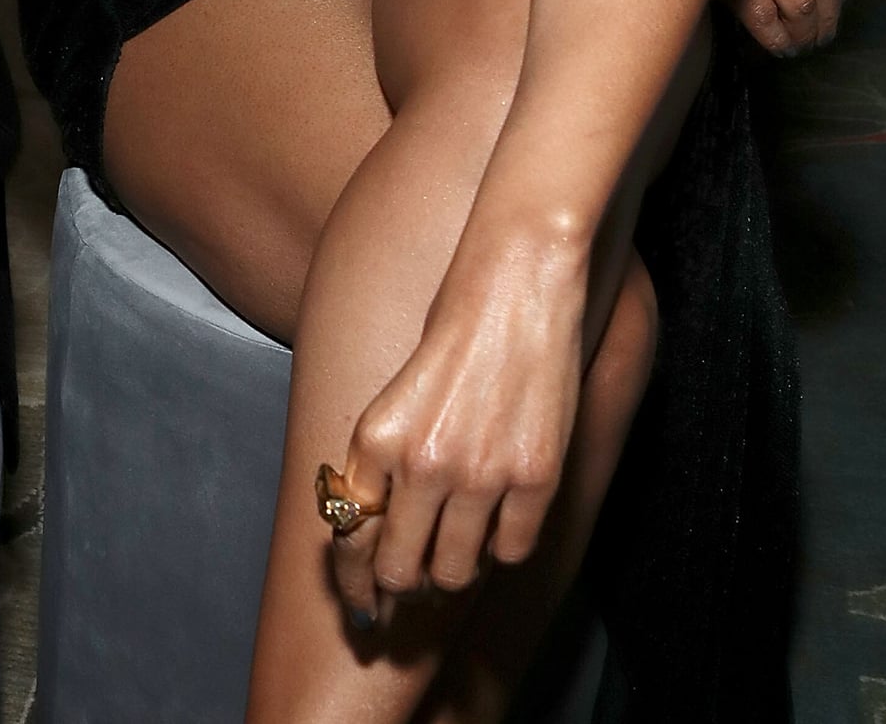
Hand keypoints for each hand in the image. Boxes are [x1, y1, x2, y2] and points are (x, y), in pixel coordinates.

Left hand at [328, 231, 584, 619]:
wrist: (516, 280)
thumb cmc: (456, 323)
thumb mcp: (399, 393)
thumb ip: (390, 458)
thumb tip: (387, 524)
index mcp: (376, 437)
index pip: (350, 538)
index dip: (355, 583)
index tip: (365, 605)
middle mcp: (421, 464)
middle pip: (401, 571)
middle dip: (405, 584)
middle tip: (418, 578)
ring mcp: (481, 475)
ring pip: (456, 573)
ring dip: (456, 568)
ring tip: (463, 545)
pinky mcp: (534, 477)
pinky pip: (513, 549)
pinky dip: (505, 545)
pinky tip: (503, 520)